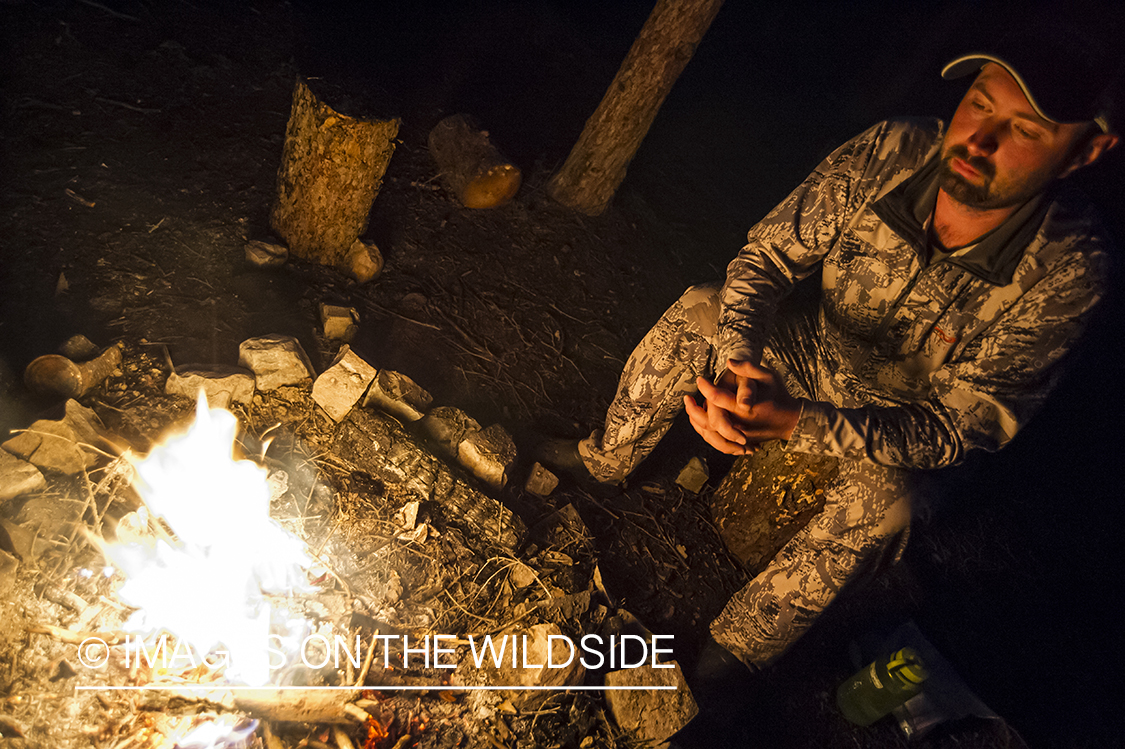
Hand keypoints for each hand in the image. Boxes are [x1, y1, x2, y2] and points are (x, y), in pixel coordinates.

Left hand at [683, 360, 801, 454]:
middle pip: (710, 421)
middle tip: (686, 398)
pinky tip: (698, 421)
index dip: (706, 388)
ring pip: (710, 435)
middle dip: (694, 410)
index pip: (718, 399)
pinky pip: (716, 441)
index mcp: (746, 409)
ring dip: (696, 422)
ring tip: (689, 408)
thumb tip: (729, 361)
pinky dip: (705, 432)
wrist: (790, 420)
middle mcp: (740, 425)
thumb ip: (749, 368)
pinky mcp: (739, 442)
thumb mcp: (769, 376)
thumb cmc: (779, 395)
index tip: (700, 379)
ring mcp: (739, 436)